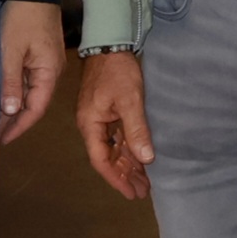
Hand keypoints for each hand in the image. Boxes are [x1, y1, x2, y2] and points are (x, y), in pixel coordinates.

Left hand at [0, 2, 64, 144]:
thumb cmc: (22, 17)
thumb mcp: (11, 50)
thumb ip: (10, 82)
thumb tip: (11, 112)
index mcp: (49, 72)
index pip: (36, 109)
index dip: (19, 127)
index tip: (1, 140)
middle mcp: (50, 72)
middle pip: (34, 104)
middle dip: (14, 121)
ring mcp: (45, 64)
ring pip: (30, 93)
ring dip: (13, 108)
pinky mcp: (38, 56)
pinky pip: (27, 81)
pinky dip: (14, 92)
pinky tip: (0, 98)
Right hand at [75, 51, 153, 199]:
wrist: (111, 44)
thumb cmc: (117, 71)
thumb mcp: (129, 100)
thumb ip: (136, 130)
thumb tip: (146, 159)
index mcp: (90, 125)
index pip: (101, 160)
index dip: (116, 178)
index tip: (131, 193)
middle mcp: (92, 125)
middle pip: (108, 157)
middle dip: (125, 175)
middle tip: (143, 192)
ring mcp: (100, 118)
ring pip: (114, 148)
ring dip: (129, 164)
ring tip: (145, 181)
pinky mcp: (110, 111)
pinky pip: (119, 136)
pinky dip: (129, 148)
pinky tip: (141, 158)